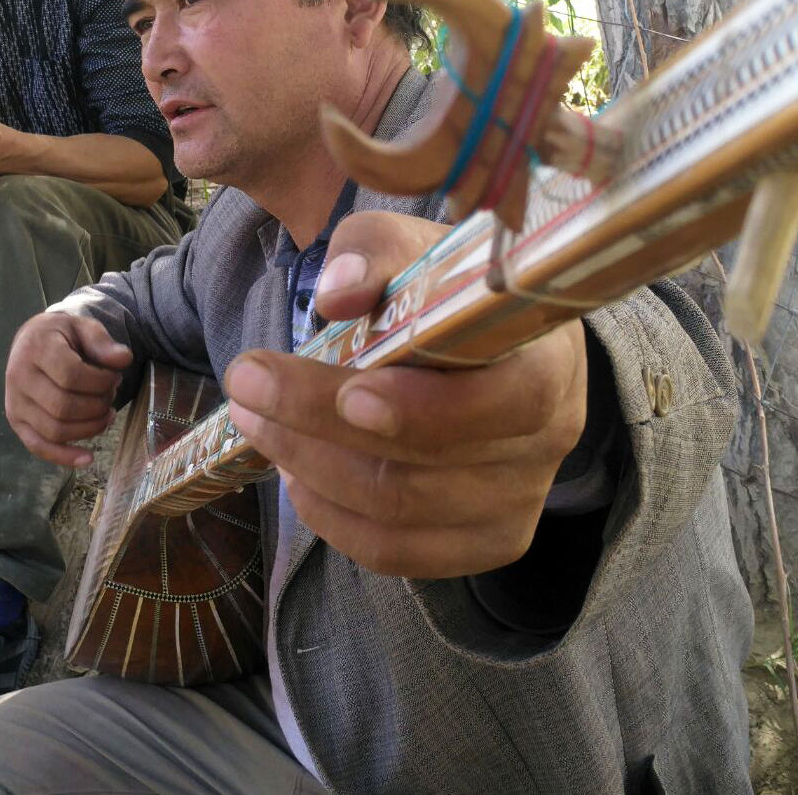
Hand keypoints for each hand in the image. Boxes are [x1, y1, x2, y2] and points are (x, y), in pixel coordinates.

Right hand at [6, 312, 134, 467]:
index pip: (70, 374)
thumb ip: (102, 341)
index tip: (115, 376)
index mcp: (35, 348)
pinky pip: (38, 446)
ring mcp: (14, 402)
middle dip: (97, 406)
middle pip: (63, 406)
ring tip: (106, 415)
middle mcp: (18, 377)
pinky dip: (64, 456)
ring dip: (89, 429)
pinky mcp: (17, 422)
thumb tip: (124, 359)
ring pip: (54, 430)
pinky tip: (88, 458)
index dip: (100, 381)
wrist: (32, 340)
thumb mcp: (82, 326)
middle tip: (111, 395)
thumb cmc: (62, 335)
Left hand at [225, 211, 588, 578]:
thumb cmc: (449, 290)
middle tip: (248, 382)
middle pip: (428, 458)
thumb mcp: (415, 247)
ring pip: (398, 509)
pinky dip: (331, 517)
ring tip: (258, 421)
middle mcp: (549, 438)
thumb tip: (338, 292)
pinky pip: (395, 551)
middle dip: (320, 422)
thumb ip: (377, 254)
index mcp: (548, 358)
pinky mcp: (484, 540)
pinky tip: (296, 473)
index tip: (346, 388)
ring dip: (309, 466)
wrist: (489, 345)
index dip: (424, 407)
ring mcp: (518, 500)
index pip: (506, 400)